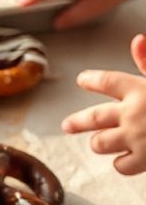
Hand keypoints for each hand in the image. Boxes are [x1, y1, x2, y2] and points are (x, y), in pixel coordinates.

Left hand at [61, 34, 145, 174]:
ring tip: (99, 141)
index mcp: (140, 89)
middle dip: (77, 121)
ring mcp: (136, 138)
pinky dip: (121, 163)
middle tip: (67, 125)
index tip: (82, 80)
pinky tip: (125, 159)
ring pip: (100, 143)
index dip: (93, 80)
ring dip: (99, 143)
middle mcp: (133, 113)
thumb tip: (137, 39)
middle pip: (92, 117)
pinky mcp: (144, 160)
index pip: (107, 82)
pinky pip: (120, 165)